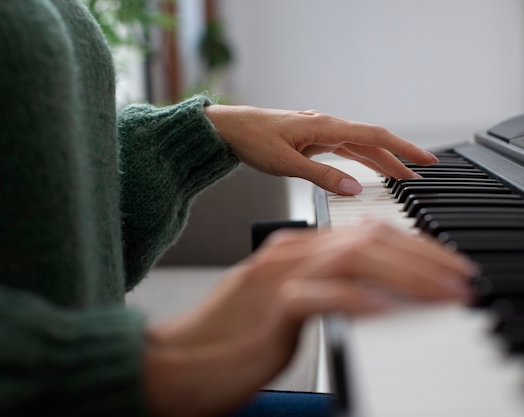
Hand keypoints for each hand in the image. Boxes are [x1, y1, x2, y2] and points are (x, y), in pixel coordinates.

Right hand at [143, 219, 476, 416]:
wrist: (181, 359)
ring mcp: (275, 277)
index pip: (362, 234)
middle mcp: (285, 254)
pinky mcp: (269, 309)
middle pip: (365, 240)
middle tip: (456, 278)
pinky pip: (322, 296)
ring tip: (440, 292)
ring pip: (351, 260)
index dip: (411, 247)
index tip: (444, 266)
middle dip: (421, 257)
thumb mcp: (283, 301)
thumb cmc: (231, 336)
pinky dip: (359, 300)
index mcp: (290, 249)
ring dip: (405, 275)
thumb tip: (373, 290)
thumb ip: (322, 286)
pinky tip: (386, 308)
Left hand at [204, 105, 436, 194]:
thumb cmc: (254, 141)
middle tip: (420, 177)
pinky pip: (344, 149)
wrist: (230, 129)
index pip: (375, 136)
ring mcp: (320, 131)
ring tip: (400, 177)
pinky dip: (360, 159)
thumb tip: (354, 189)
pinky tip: (366, 169)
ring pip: (359, 145)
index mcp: (326, 126)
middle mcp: (327, 126)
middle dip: (397, 158)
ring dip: (380, 160)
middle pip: (372, 141)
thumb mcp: (287, 163)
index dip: (402, 149)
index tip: (425, 161)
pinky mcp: (311, 139)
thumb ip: (321, 177)